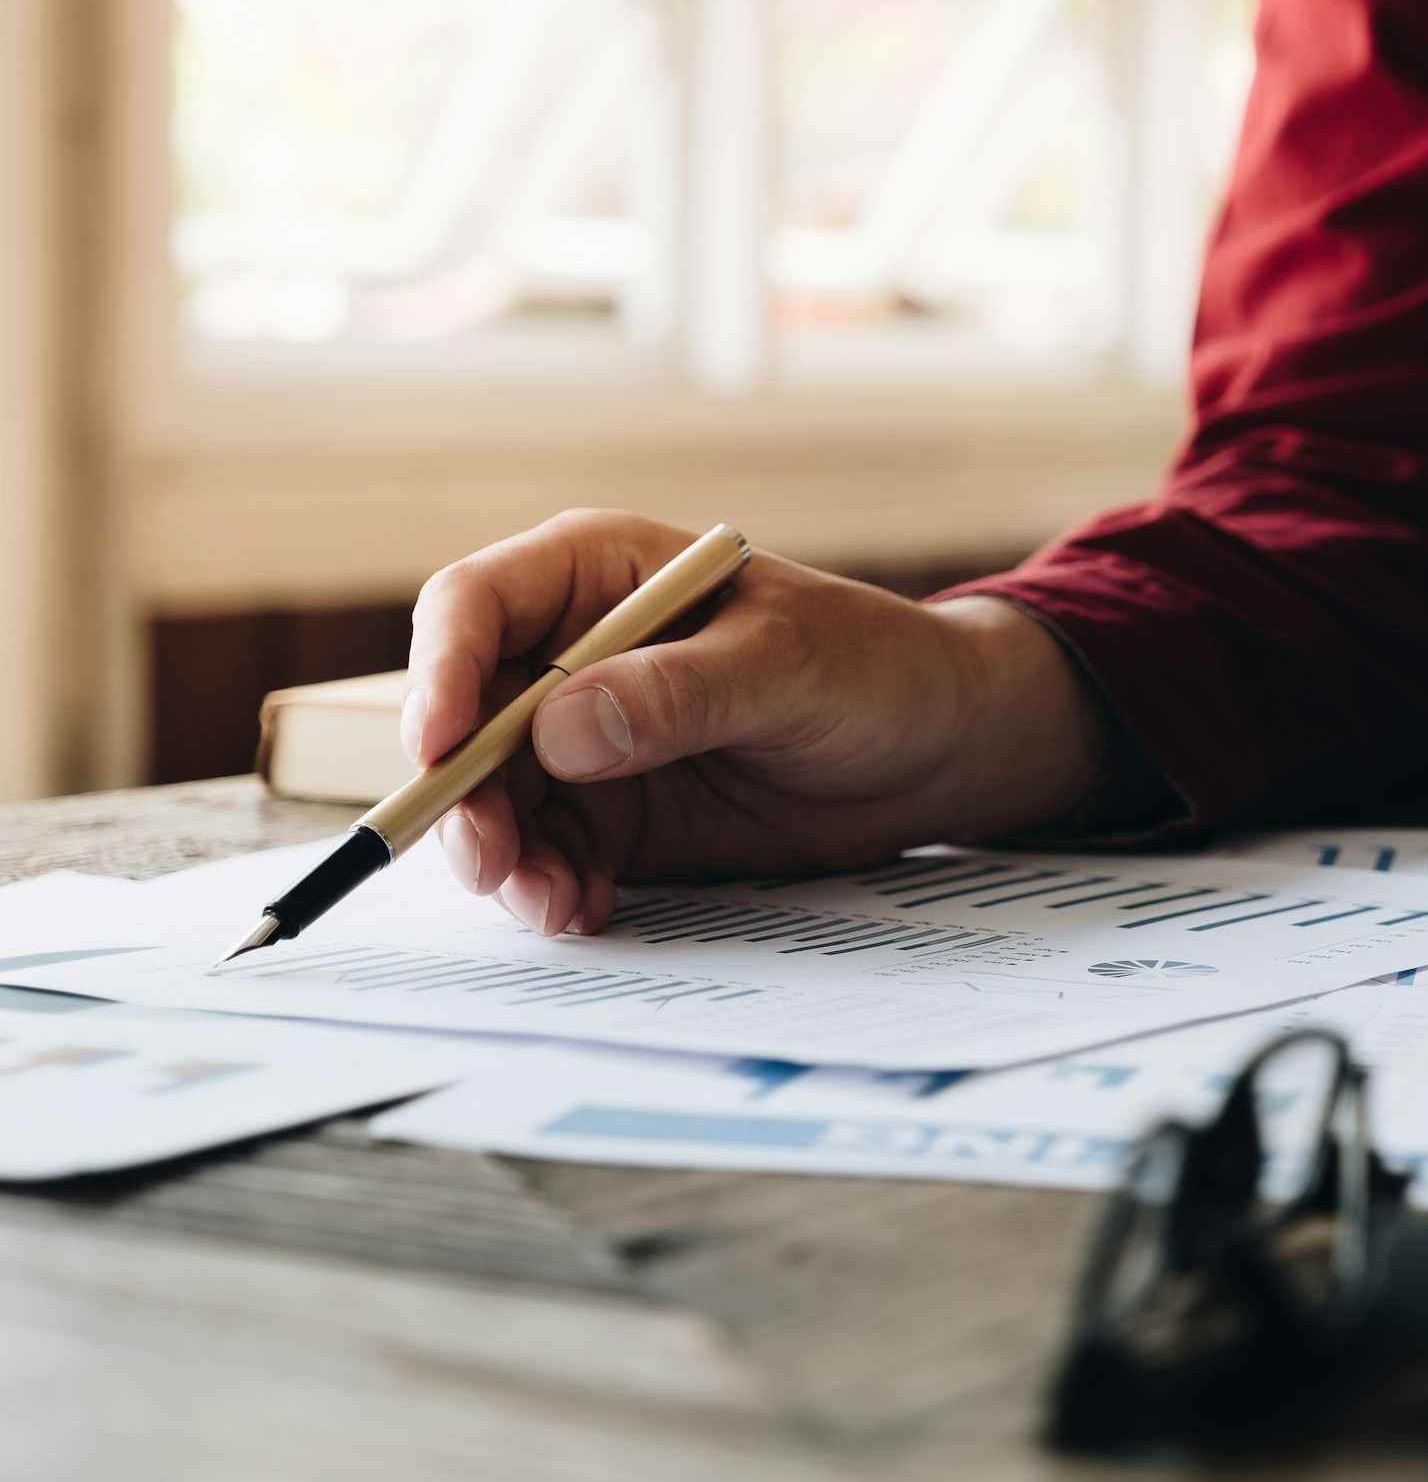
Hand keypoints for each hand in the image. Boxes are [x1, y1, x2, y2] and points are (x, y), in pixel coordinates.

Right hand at [402, 510, 1104, 935]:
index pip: (476, 608)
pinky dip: (553, 884)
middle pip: (466, 718)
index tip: (436, 750)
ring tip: (556, 903)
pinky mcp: (617, 810)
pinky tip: (585, 908)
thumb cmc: (874, 669)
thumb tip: (559, 730)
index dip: (439, 676)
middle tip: (492, 864)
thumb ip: (678, 695)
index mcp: (600, 573)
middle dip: (464, 795)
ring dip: (507, 857)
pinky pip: (552, 850)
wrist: (938, 747)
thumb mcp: (786, 669)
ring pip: (498, 797)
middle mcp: (575, 651)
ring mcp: (589, 736)